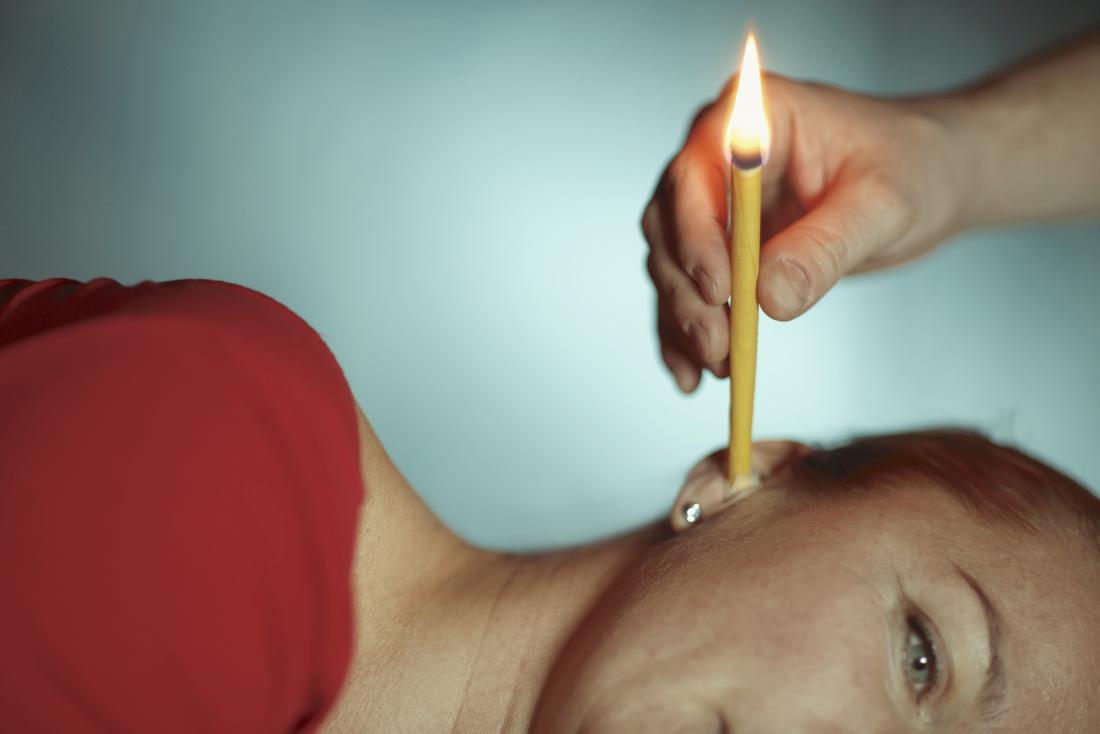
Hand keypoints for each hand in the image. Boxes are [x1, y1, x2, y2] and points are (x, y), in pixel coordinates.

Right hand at [642, 75, 967, 391]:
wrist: (932, 179)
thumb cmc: (915, 167)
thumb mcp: (883, 205)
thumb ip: (825, 247)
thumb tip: (769, 298)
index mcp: (752, 115)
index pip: (696, 174)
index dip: (695, 233)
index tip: (719, 289)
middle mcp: (718, 153)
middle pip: (671, 224)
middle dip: (688, 291)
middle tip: (718, 346)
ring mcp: (715, 201)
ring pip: (670, 264)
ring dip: (684, 319)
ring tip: (719, 366)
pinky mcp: (721, 243)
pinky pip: (687, 290)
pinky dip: (683, 334)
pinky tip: (692, 376)